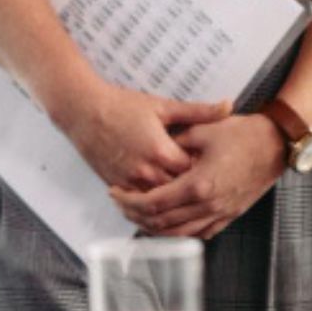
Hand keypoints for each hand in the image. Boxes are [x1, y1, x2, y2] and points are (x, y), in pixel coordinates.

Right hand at [57, 84, 230, 190]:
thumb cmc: (121, 105)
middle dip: (188, 187)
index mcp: (161, 151)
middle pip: (178, 191)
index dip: (202, 170)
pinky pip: (138, 204)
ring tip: (183, 195)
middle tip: (201, 183)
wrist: (83, 111)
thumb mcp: (162, 106)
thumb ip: (198, 111)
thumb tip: (228, 106)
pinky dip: (149, 203)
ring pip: (158, 203)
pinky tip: (159, 199)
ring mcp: (130, 181)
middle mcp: (146, 171)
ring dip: (170, 199)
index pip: (193, 172)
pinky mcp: (116, 185)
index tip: (210, 165)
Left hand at [108, 113, 285, 238]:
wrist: (276, 144)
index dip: (129, 201)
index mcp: (198, 185)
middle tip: (121, 205)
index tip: (115, 193)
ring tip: (139, 214)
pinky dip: (178, 231)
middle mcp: (209, 205)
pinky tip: (168, 222)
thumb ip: (175, 144)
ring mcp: (221, 214)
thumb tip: (154, 152)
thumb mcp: (203, 131)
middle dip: (136, 216)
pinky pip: (198, 232)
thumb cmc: (242, 134)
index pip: (153, 203)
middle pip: (162, 223)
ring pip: (178, 233)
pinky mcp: (230, 215)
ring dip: (154, 227)